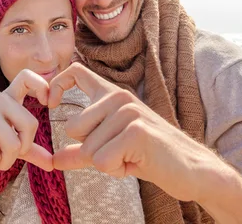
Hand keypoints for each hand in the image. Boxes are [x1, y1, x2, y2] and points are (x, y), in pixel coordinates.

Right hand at [0, 69, 53, 172]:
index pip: (27, 77)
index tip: (48, 103)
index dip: (42, 86)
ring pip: (13, 145)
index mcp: (7, 98)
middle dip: (20, 151)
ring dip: (2, 163)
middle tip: (3, 156)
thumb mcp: (6, 146)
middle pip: (30, 125)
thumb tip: (52, 164)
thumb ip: (29, 151)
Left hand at [49, 63, 222, 202]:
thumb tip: (52, 160)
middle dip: (90, 152)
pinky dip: (116, 170)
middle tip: (118, 153)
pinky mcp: (136, 130)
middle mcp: (119, 97)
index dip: (56, 85)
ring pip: (88, 148)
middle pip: (74, 127)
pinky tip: (136, 163)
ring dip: (106, 163)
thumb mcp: (109, 150)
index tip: (51, 105)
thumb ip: (80, 151)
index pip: (75, 71)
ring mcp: (128, 111)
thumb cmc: (148, 156)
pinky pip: (102, 160)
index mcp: (111, 94)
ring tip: (130, 157)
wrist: (190, 169)